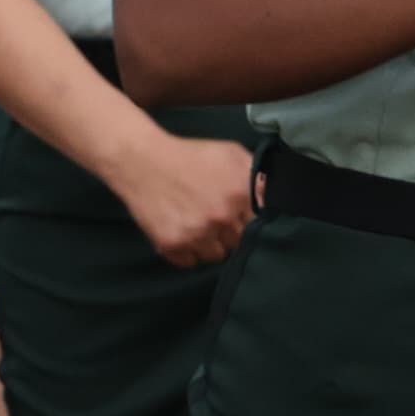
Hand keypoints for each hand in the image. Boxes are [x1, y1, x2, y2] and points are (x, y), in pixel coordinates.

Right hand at [117, 132, 259, 268]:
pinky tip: (182, 233)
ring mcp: (197, 234)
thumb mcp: (231, 154)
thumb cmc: (189, 155)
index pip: (258, 225)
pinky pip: (190, 262)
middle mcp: (221, 217)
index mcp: (240, 194)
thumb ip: (256, 175)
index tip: (237, 217)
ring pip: (215, 256)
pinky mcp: (173, 245)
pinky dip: (187, 253)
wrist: (143, 161)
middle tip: (213, 219)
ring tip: (197, 226)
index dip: (247, 221)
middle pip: (237, 243)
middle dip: (229, 233)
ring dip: (209, 245)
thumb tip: (272, 197)